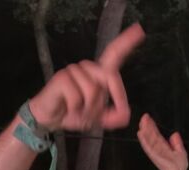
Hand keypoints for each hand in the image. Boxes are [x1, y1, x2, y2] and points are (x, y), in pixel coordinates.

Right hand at [27, 25, 143, 132]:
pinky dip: (74, 109)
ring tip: (76, 111)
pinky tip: (67, 109)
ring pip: (93, 91)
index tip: (140, 31)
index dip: (126, 42)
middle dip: (104, 100)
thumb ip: (113, 117)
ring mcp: (74, 70)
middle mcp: (88, 68)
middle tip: (91, 116)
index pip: (114, 54)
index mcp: (98, 73)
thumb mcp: (97, 119)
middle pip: (110, 76)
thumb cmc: (72, 113)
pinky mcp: (62, 77)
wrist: (49, 118)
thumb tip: (126, 115)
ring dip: (86, 109)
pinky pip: (77, 97)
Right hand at [138, 114, 187, 169]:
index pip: (157, 135)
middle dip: (148, 126)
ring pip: (149, 138)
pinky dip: (144, 140)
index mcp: (164, 147)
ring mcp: (155, 151)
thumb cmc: (179, 166)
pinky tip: (141, 133)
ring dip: (145, 130)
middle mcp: (158, 148)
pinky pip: (148, 146)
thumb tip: (174, 133)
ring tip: (142, 122)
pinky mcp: (153, 154)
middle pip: (152, 135)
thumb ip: (177, 143)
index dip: (153, 127)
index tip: (149, 119)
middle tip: (144, 117)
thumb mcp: (181, 152)